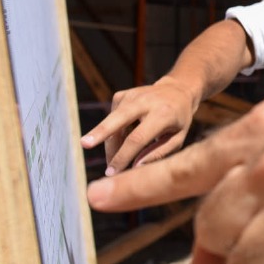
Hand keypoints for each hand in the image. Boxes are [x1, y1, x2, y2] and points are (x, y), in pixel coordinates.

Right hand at [81, 76, 199, 174]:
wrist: (177, 91)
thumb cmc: (179, 121)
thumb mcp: (178, 138)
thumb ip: (158, 153)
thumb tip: (135, 168)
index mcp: (163, 114)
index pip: (137, 138)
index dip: (123, 156)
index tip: (112, 172)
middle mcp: (144, 101)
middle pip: (117, 119)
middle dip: (100, 133)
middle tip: (84, 144)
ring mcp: (130, 95)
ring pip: (111, 123)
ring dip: (109, 145)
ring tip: (113, 163)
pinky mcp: (121, 95)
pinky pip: (112, 119)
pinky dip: (113, 133)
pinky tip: (122, 141)